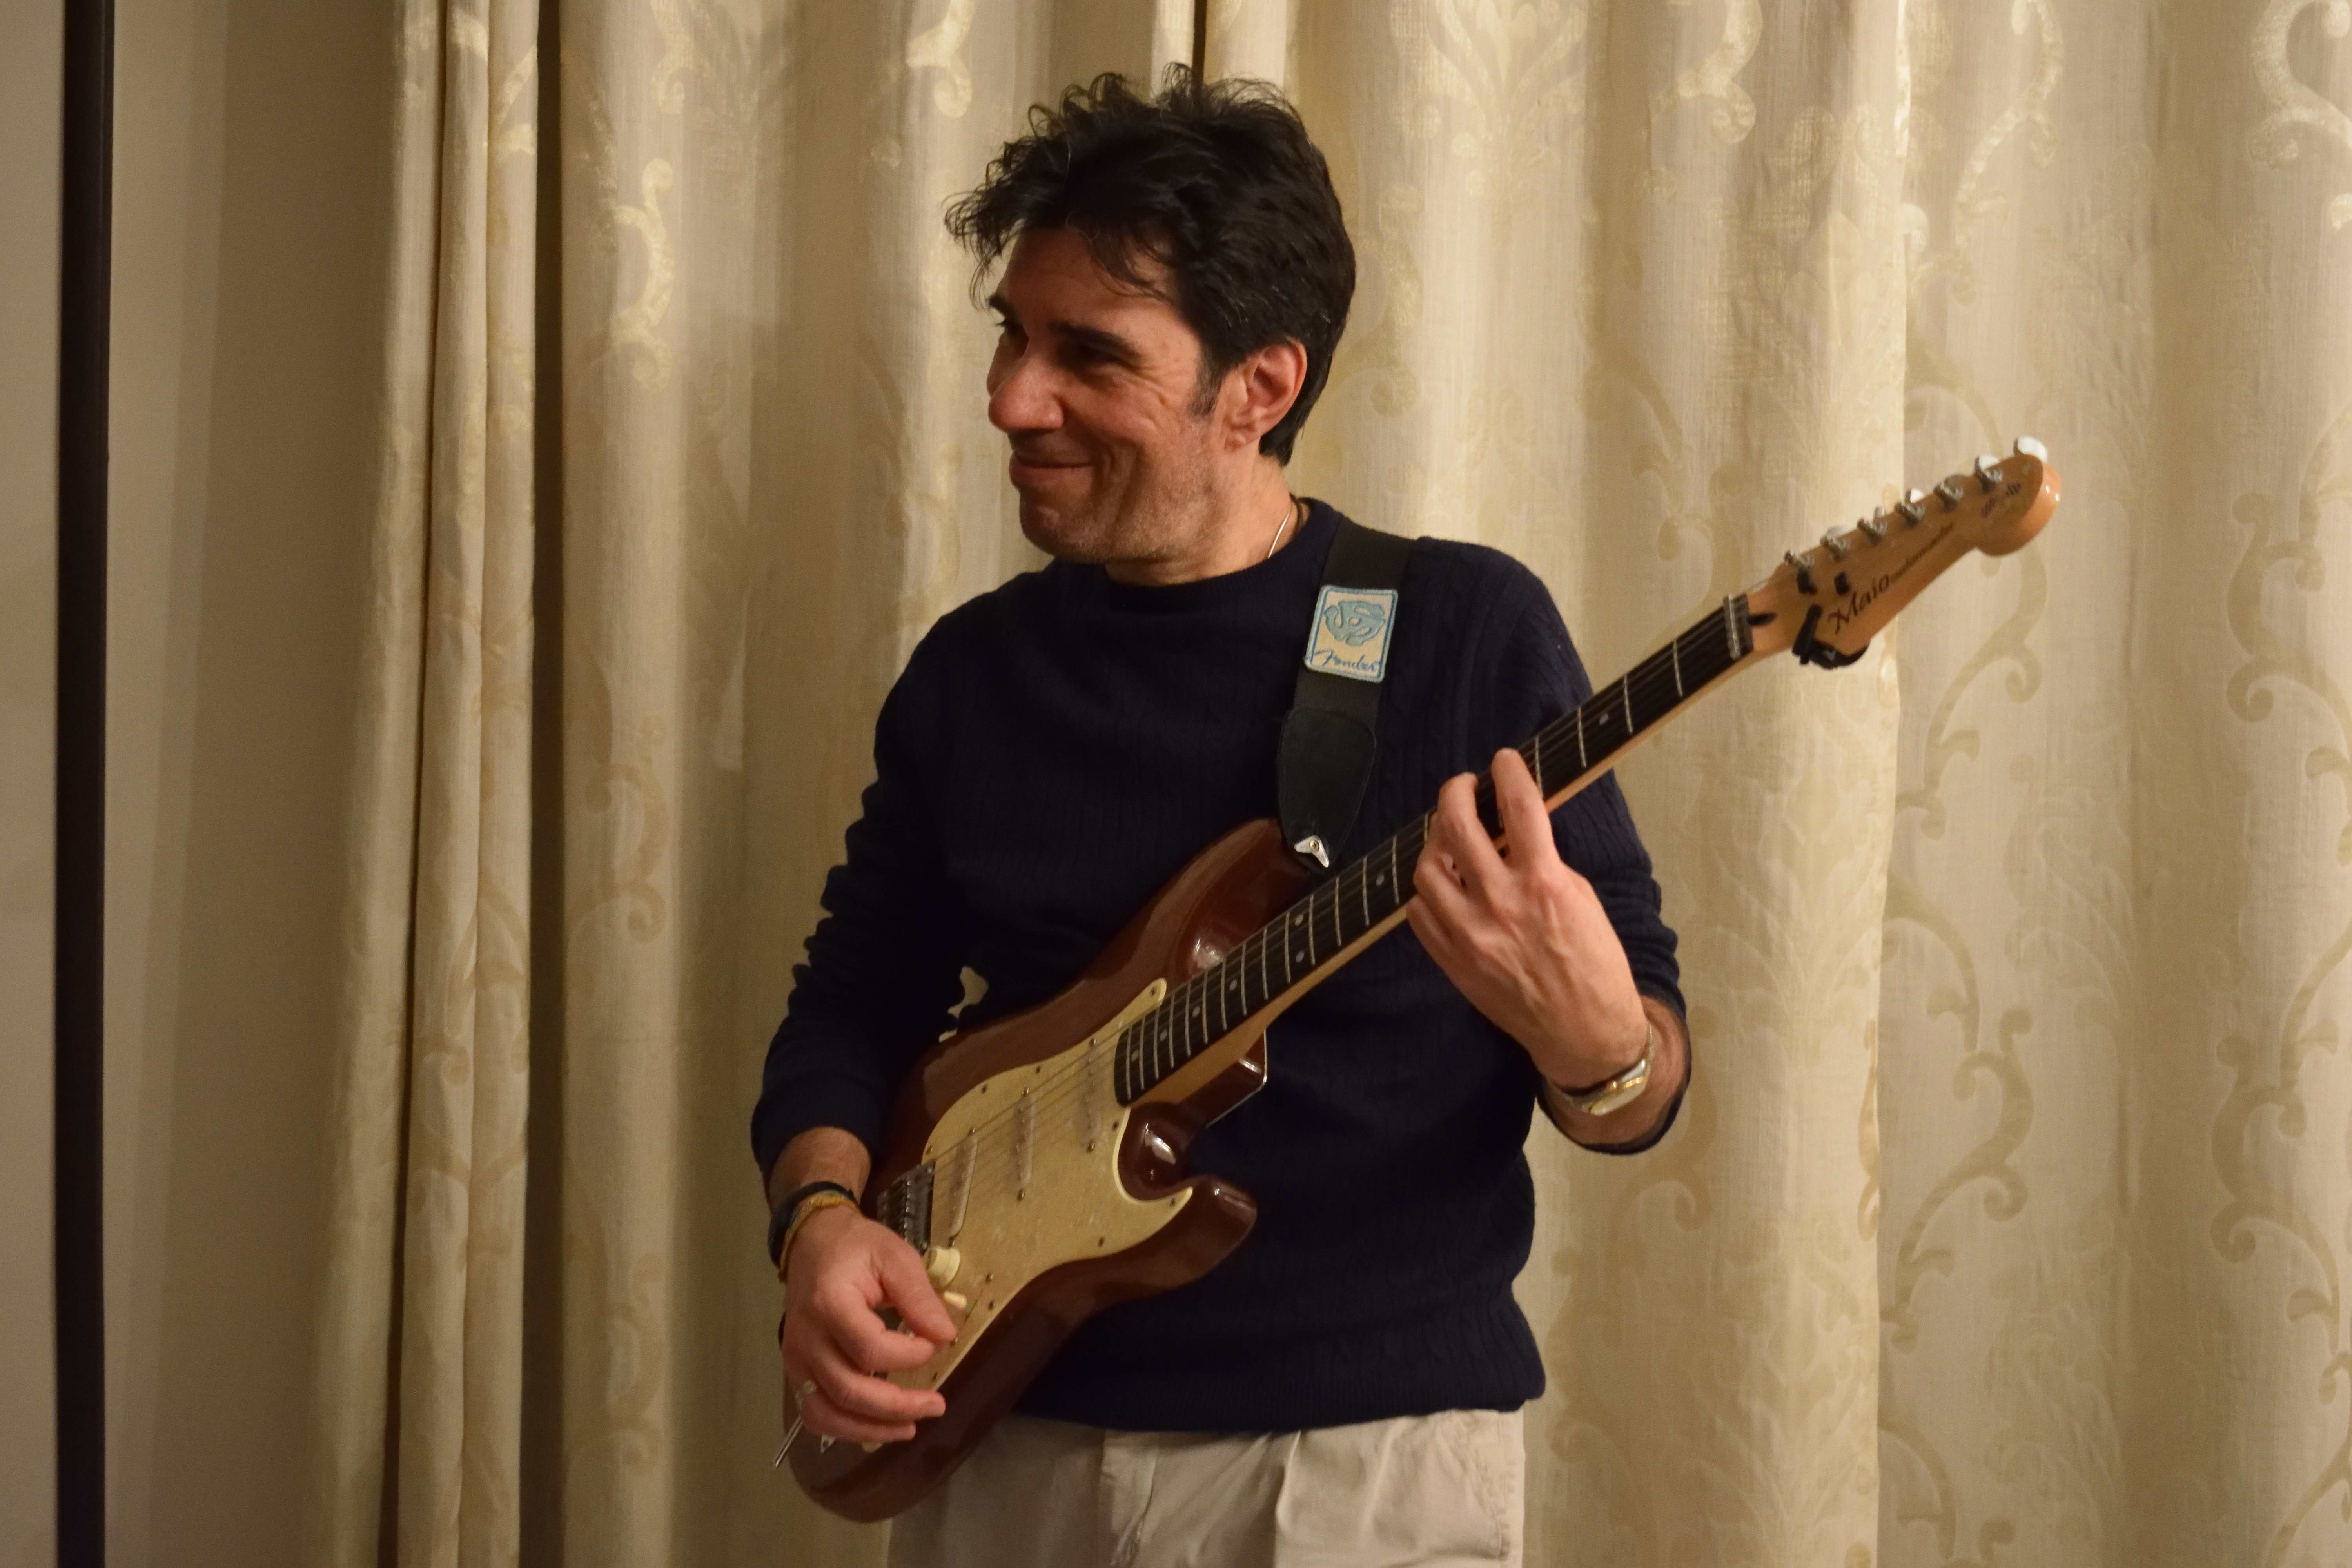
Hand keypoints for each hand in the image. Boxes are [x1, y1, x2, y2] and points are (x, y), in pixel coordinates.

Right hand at [780, 1204, 958, 1444]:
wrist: (812, 1243)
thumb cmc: (857, 1247)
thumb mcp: (895, 1256)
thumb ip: (919, 1297)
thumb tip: (945, 1336)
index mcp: (830, 1304)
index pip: (870, 1349)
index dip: (908, 1357)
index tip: (935, 1345)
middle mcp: (807, 1338)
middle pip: (849, 1390)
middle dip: (898, 1406)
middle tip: (937, 1405)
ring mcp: (796, 1359)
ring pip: (827, 1413)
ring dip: (870, 1429)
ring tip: (910, 1428)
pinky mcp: (796, 1371)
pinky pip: (815, 1413)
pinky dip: (844, 1429)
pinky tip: (876, 1427)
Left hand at [1409, 747, 1648, 1087]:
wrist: (1583, 1030)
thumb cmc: (1593, 964)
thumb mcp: (1582, 900)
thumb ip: (1544, 863)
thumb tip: (1513, 832)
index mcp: (1544, 884)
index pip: (1519, 809)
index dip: (1508, 774)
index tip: (1502, 760)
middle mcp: (1502, 905)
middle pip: (1457, 827)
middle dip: (1456, 793)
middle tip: (1463, 787)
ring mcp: (1471, 935)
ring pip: (1427, 868)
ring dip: (1435, 842)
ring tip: (1449, 836)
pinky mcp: (1452, 960)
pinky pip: (1420, 912)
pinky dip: (1428, 890)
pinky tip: (1443, 884)